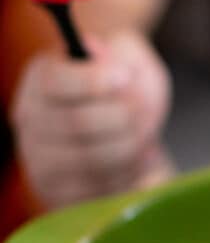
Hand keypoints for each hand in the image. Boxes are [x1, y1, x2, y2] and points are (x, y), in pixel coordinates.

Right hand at [11, 30, 173, 207]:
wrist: (125, 134)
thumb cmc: (125, 92)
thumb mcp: (131, 58)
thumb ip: (122, 49)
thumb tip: (99, 52)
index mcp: (41, 78)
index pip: (54, 81)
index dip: (93, 80)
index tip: (125, 76)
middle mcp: (31, 120)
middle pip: (78, 122)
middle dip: (124, 116)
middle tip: (144, 108)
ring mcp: (40, 160)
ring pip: (92, 159)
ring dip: (131, 146)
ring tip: (145, 132)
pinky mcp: (59, 193)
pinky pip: (100, 188)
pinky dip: (129, 172)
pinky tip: (137, 157)